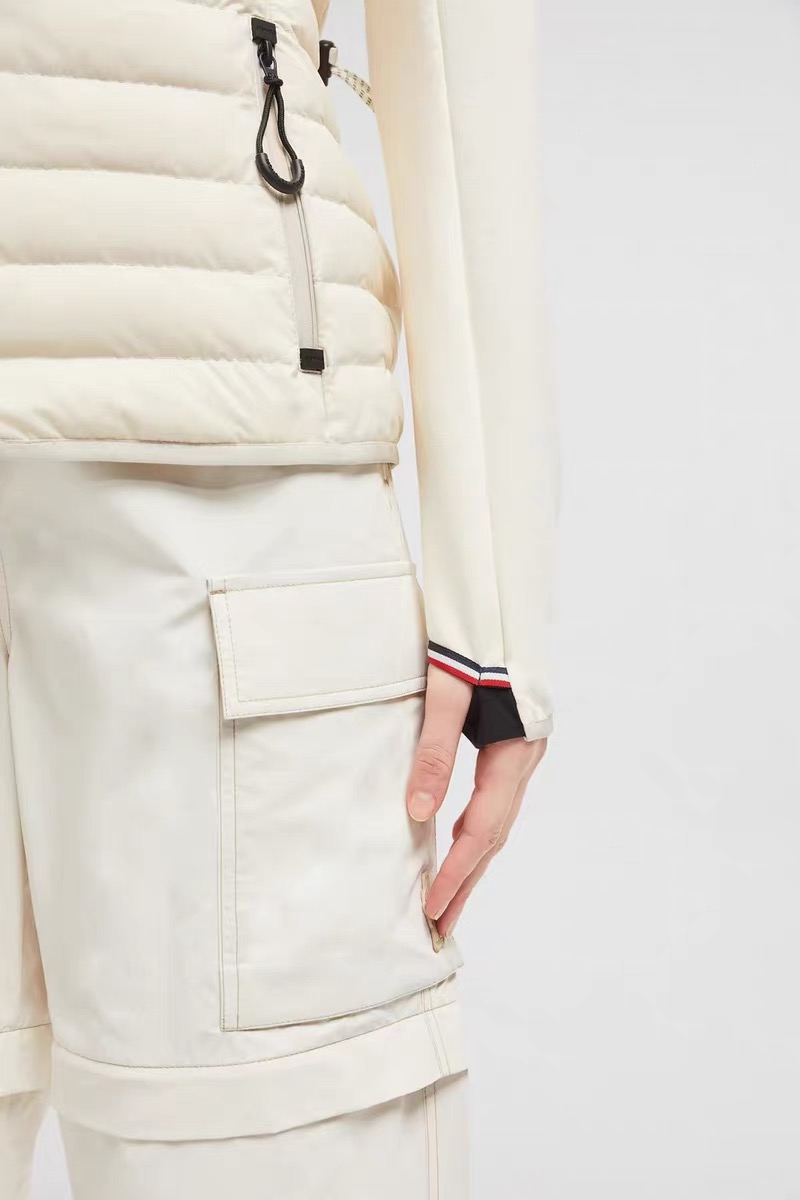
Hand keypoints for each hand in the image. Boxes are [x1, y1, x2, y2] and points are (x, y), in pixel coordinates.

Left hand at [406, 664, 547, 937]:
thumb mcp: (447, 694)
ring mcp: (523, 753)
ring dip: (471, 862)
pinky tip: (456, 844)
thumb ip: (435, 752)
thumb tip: (418, 813)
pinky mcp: (513, 744)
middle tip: (439, 926)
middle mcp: (526, 759)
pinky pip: (495, 801)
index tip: (432, 909)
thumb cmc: (474, 641)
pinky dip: (474, 831)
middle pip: (494, 835)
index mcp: (516, 751)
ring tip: (447, 900)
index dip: (457, 872)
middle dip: (466, 881)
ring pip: (497, 821)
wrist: (499, 603)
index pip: (483, 828)